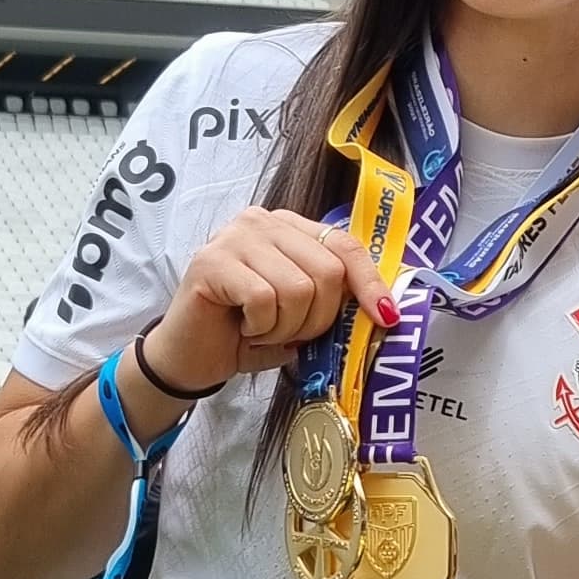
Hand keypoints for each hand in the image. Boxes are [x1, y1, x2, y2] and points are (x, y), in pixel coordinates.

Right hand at [146, 214, 397, 394]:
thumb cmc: (247, 333)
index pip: (345, 245)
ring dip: (286, 327)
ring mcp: (235, 236)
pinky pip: (264, 299)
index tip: (386, 316)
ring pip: (298, 288)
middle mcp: (263, 221)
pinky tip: (243, 328)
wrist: (191, 357)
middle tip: (288, 331)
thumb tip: (384, 309)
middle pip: (327, 271)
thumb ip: (333, 300)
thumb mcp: (302, 315)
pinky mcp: (212, 260)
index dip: (370, 283)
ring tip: (262, 329)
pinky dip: (261, 327)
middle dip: (317, 318)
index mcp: (290, 228)